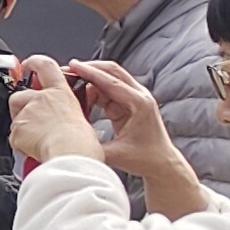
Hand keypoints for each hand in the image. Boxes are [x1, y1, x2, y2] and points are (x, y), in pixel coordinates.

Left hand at [8, 56, 100, 165]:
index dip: (34, 62)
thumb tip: (63, 121)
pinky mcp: (17, 129)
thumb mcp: (81, 119)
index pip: (45, 66)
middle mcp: (42, 99)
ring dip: (22, 127)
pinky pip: (14, 137)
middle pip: (20, 95)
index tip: (28, 64)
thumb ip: (66, 113)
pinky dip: (21, 144)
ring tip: (37, 140)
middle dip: (21, 108)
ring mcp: (28, 112)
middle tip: (31, 122)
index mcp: (61, 93)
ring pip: (15, 118)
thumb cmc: (82, 143)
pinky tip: (33, 149)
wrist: (72, 154)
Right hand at [73, 61, 177, 185]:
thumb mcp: (115, 155)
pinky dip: (93, 91)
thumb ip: (92, 146)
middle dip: (89, 68)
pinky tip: (80, 97)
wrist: (161, 163)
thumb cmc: (145, 159)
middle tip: (67, 69)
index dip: (90, 72)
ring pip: (109, 79)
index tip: (72, 66)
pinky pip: (108, 91)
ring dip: (90, 79)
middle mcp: (139, 96)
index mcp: (140, 104)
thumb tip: (71, 138)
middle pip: (112, 72)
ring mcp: (134, 98)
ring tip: (70, 83)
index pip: (111, 82)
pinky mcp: (127, 104)